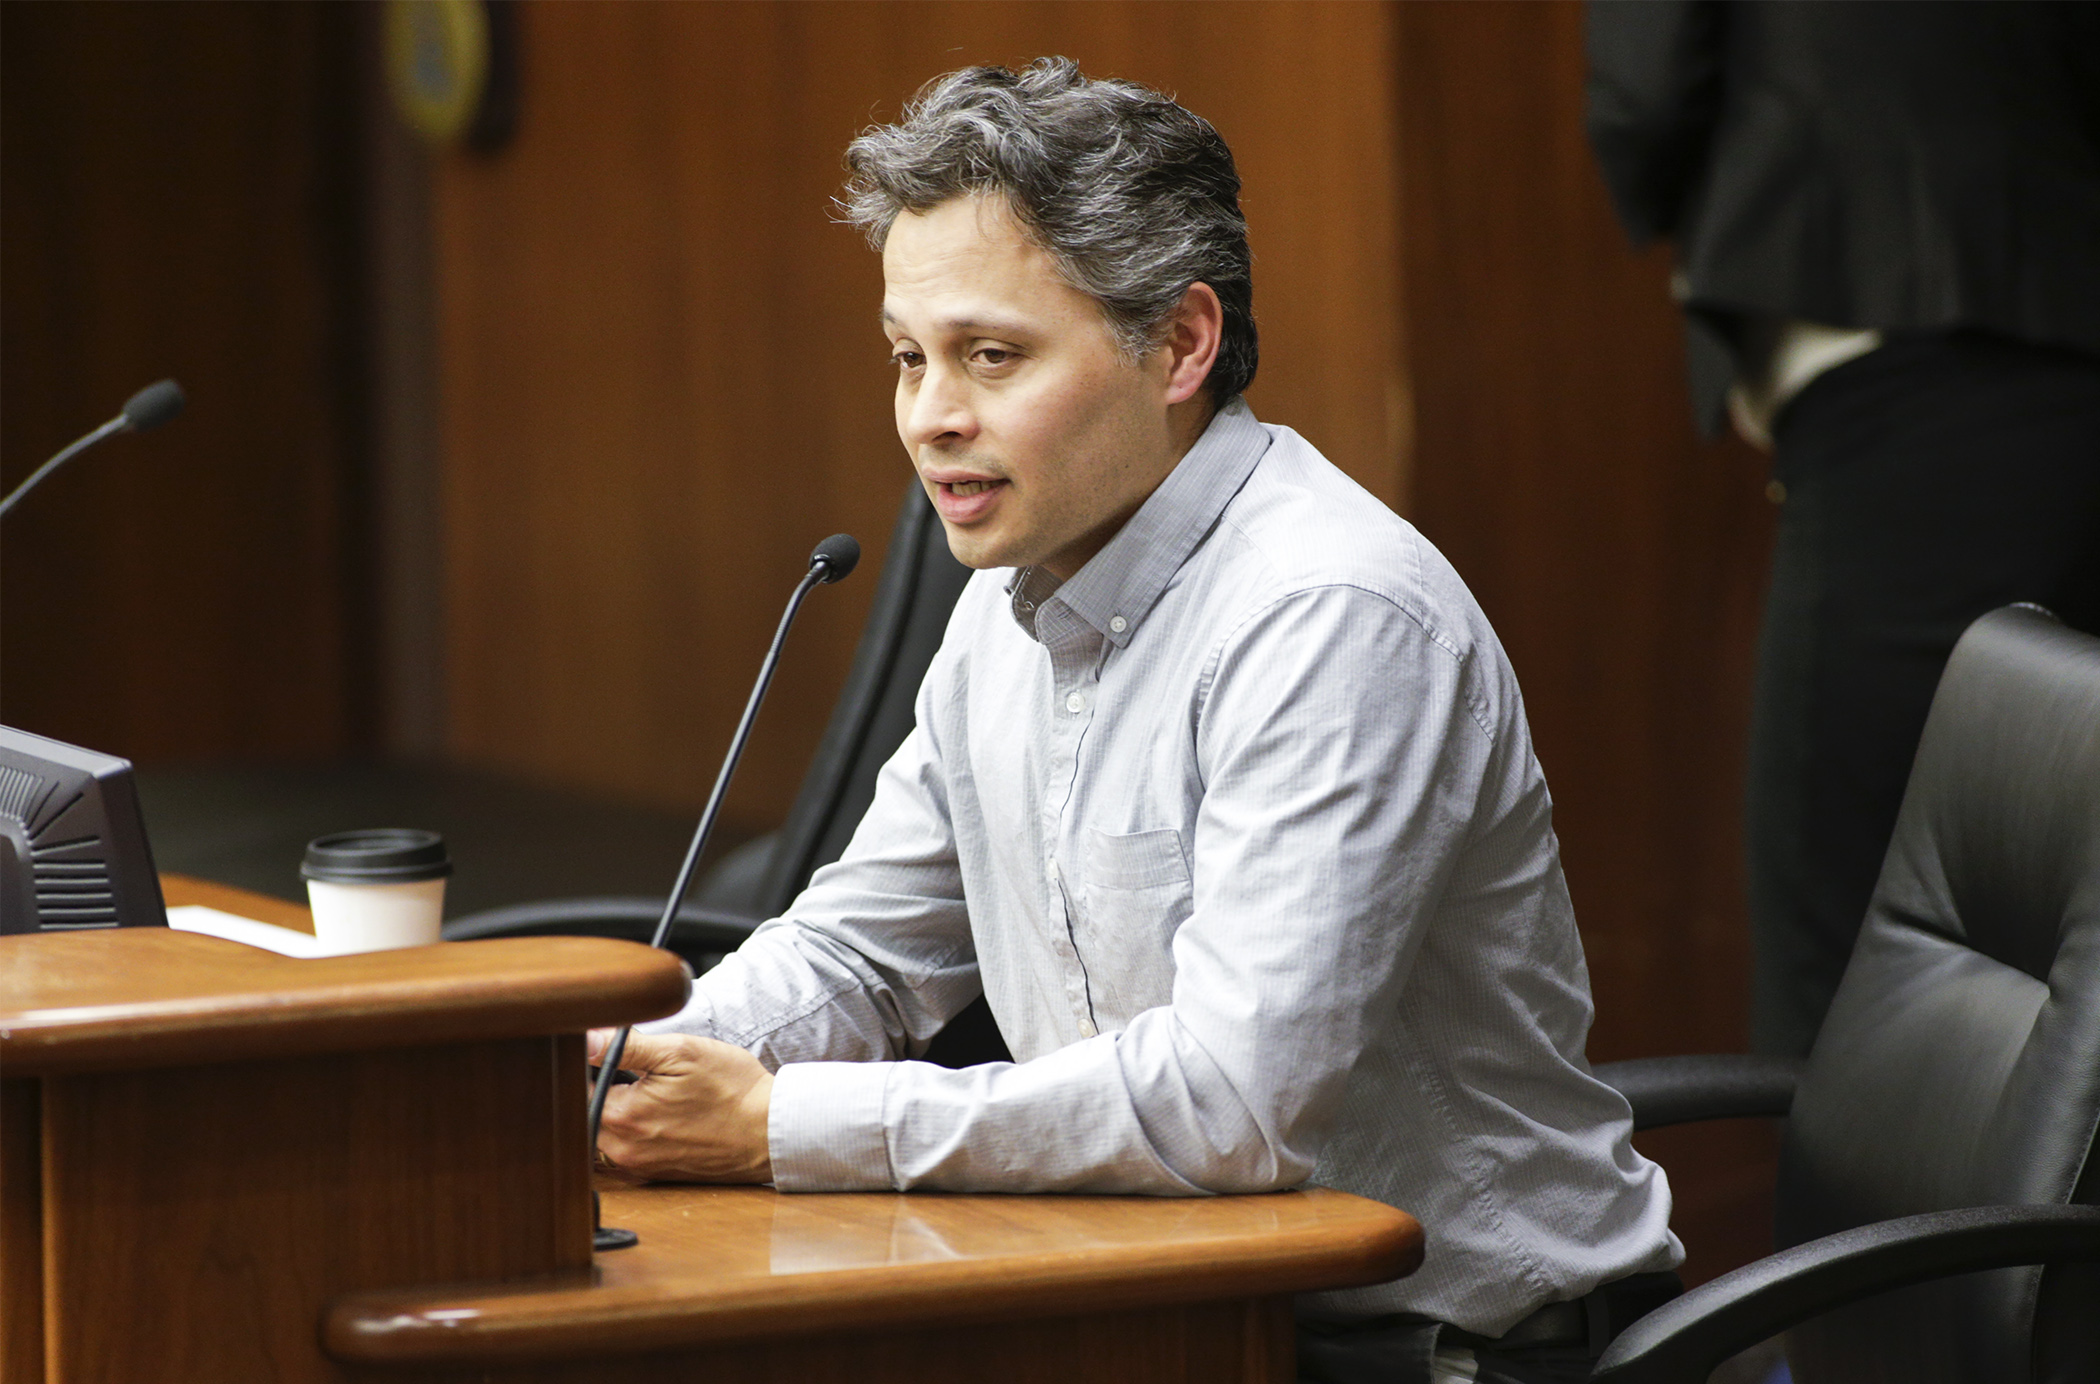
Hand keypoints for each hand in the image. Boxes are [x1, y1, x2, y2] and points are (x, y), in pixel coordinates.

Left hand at [588, 1028, 773, 1183]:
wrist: (770, 1131)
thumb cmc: (732, 1089)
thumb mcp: (681, 1052)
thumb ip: (625, 1045)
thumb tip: (584, 1036)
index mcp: (622, 1116)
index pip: (577, 1084)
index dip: (588, 1062)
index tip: (610, 1052)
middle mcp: (623, 1150)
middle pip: (584, 1112)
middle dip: (598, 1088)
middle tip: (628, 1069)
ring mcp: (637, 1167)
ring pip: (601, 1133)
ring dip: (613, 1111)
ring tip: (645, 1091)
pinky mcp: (653, 1175)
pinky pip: (623, 1151)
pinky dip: (631, 1131)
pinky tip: (660, 1114)